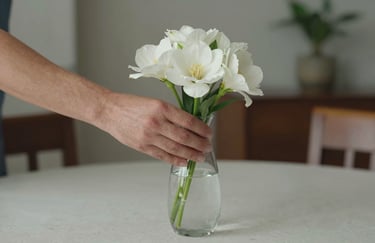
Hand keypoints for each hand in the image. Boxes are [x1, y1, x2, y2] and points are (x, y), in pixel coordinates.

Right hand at [97, 93, 212, 165]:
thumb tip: (191, 126)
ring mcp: (149, 136)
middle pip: (184, 137)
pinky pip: (162, 156)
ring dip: (191, 154)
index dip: (201, 129)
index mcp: (161, 108)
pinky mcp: (142, 147)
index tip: (209, 133)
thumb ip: (171, 114)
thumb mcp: (155, 103)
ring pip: (175, 149)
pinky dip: (175, 160)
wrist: (109, 111)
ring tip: (201, 157)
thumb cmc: (132, 105)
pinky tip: (185, 162)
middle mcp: (156, 122)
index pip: (188, 121)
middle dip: (200, 144)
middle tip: (209, 147)